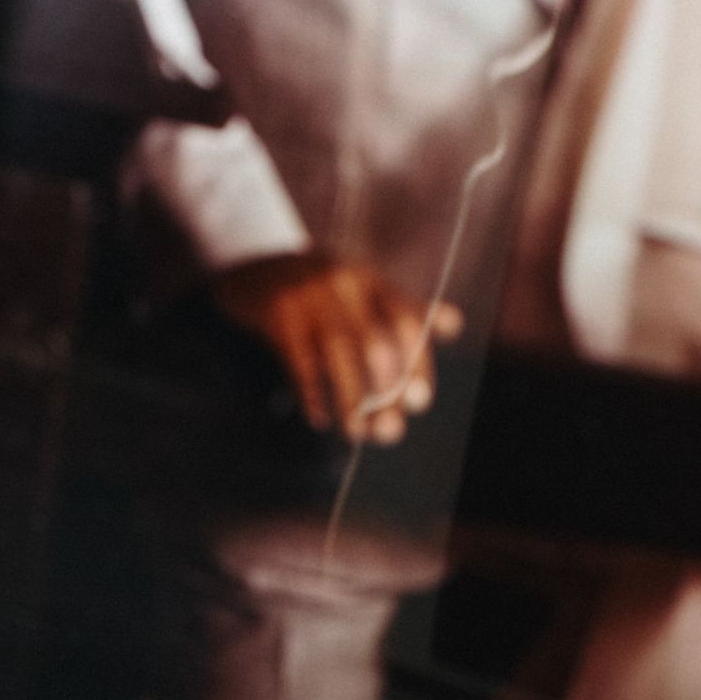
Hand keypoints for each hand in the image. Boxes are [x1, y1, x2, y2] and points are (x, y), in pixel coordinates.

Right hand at [211, 254, 462, 441]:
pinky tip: (319, 417)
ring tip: (354, 432)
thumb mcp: (358, 288)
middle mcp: (341, 280)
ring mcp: (306, 295)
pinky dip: (313, 396)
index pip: (407, 323)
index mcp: (367, 277)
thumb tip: (454, 323)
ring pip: (341, 358)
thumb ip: (402, 308)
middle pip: (376, 346)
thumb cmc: (314, 289)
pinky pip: (301, 363)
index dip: (418, 366)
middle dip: (385, 395)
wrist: (245, 267)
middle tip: (385, 429)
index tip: (417, 402)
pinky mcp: (276, 314)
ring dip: (352, 404)